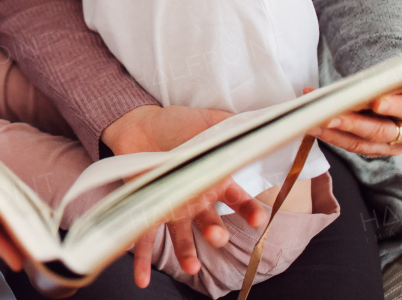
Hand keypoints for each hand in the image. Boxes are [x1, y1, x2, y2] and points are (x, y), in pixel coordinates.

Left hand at [101, 105, 267, 286]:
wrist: (139, 124)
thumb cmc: (177, 124)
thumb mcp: (208, 122)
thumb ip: (233, 126)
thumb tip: (262, 123)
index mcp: (214, 182)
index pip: (239, 202)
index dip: (249, 211)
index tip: (258, 220)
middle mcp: (196, 201)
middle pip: (211, 224)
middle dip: (215, 234)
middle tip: (216, 237)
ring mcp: (172, 208)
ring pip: (182, 237)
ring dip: (187, 254)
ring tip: (191, 267)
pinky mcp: (146, 209)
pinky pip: (145, 238)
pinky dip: (143, 261)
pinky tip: (142, 280)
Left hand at [307, 84, 401, 156]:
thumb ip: (387, 82)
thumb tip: (361, 83)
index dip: (393, 106)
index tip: (376, 102)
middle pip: (380, 131)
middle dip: (353, 124)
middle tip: (329, 117)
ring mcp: (393, 147)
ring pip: (361, 144)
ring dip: (333, 134)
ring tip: (312, 122)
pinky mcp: (376, 152)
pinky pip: (351, 146)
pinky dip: (331, 136)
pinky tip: (314, 126)